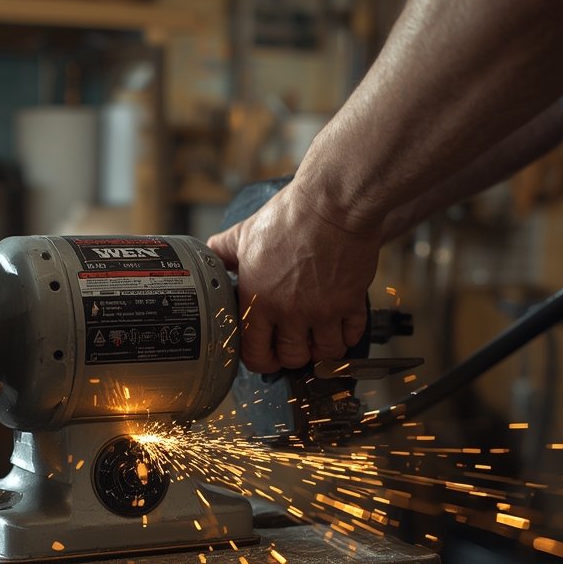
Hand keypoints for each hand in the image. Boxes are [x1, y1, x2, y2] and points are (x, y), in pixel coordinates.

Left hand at [207, 179, 382, 372]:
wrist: (332, 203)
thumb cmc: (290, 216)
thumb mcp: (245, 233)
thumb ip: (224, 252)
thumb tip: (210, 255)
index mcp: (258, 300)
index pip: (254, 353)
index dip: (261, 360)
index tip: (268, 355)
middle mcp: (287, 311)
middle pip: (292, 358)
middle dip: (295, 355)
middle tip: (298, 343)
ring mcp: (320, 310)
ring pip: (325, 353)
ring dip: (324, 347)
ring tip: (322, 334)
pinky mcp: (349, 302)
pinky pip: (351, 335)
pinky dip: (349, 333)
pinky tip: (344, 321)